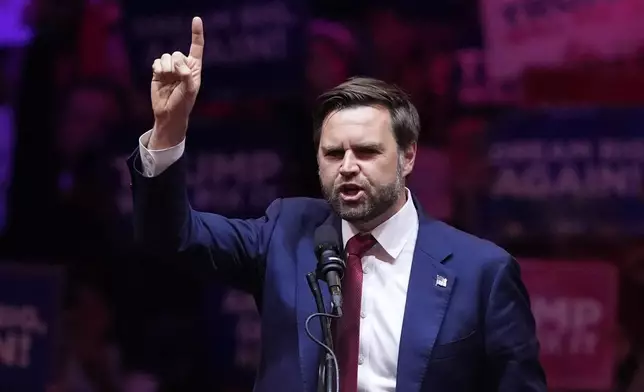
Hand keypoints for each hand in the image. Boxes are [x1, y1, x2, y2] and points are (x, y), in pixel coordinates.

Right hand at [150, 16, 203, 148]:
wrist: (168, 114)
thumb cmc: (183, 104)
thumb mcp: (190, 90)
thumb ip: (186, 75)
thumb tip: (178, 63)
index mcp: (194, 68)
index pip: (197, 47)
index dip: (196, 33)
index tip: (196, 19)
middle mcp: (182, 66)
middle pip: (177, 53)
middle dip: (176, 65)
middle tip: (176, 78)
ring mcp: (170, 68)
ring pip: (165, 56)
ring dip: (166, 68)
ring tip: (168, 79)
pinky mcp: (158, 72)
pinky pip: (156, 62)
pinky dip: (157, 68)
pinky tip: (160, 77)